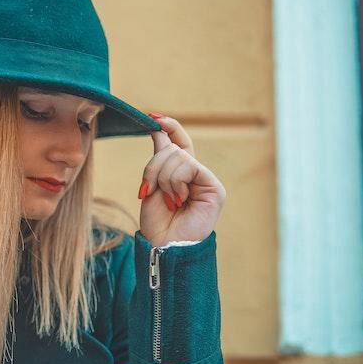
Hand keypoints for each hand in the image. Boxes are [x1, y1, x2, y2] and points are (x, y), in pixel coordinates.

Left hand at [137, 114, 225, 246]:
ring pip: (177, 156)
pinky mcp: (214, 188)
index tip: (152, 117)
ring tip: (168, 201)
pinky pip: (188, 166)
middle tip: (148, 190)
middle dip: (153, 168)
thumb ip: (159, 159)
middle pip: (171, 149)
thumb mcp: (152, 185)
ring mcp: (206, 181)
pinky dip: (175, 181)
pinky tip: (179, 199)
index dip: (169, 127)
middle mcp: (196, 175)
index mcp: (181, 173)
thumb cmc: (157, 223)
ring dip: (162, 178)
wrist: (163, 246)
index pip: (179, 142)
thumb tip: (157, 128)